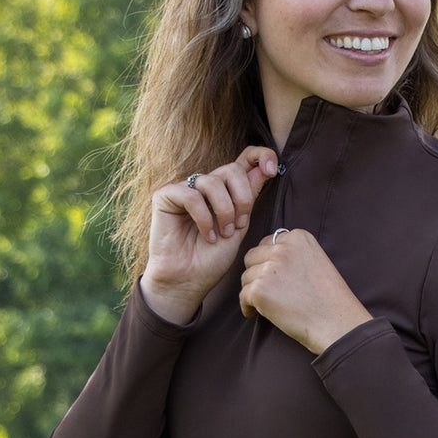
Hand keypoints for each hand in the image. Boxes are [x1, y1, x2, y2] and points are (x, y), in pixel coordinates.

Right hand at [140, 147, 277, 322]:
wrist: (188, 282)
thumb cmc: (212, 259)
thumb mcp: (240, 227)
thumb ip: (249, 198)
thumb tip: (264, 168)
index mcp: (224, 190)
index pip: (244, 159)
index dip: (260, 156)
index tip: (272, 170)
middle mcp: (204, 185)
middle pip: (232, 169)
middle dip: (242, 198)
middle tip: (239, 225)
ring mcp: (184, 188)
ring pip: (212, 181)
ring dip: (224, 211)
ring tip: (222, 234)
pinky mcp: (165, 196)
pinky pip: (191, 195)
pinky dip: (204, 217)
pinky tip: (207, 235)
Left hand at [239, 229, 371, 354]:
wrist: (336, 323)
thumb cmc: (329, 299)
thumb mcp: (316, 262)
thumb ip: (293, 254)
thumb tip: (265, 258)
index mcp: (298, 237)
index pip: (267, 243)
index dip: (268, 262)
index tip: (276, 278)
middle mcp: (283, 248)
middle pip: (252, 257)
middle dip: (257, 274)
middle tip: (269, 292)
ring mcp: (270, 268)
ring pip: (246, 277)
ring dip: (253, 291)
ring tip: (268, 305)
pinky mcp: (260, 289)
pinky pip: (242, 296)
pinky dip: (247, 306)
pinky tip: (256, 313)